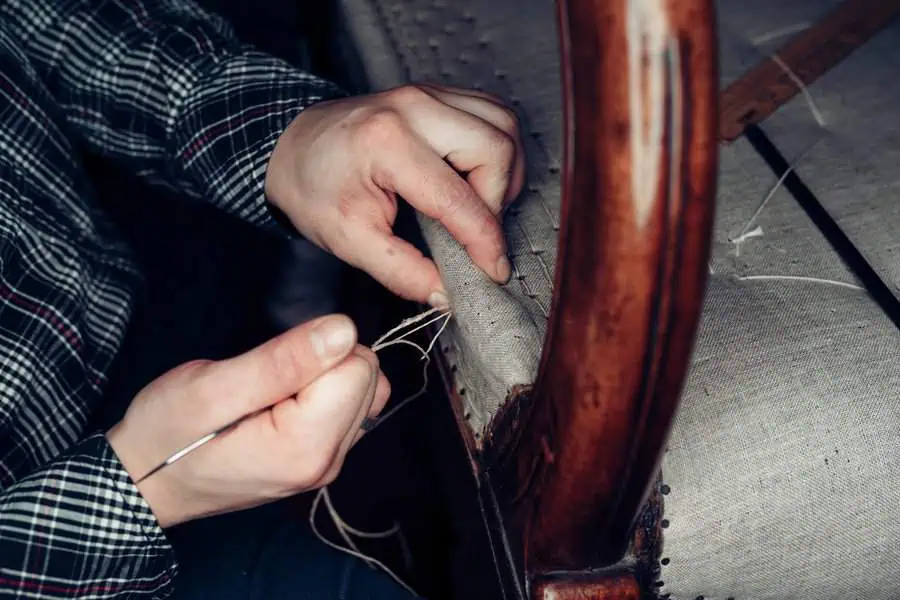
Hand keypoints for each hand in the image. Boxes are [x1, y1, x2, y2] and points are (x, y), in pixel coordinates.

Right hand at [106, 314, 389, 527]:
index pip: (357, 368)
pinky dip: (324, 394)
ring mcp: (329, 464)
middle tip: (264, 379)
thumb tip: (345, 330)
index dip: (315, 350)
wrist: (146, 481)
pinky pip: (349, 409)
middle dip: (322, 364)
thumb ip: (282, 360)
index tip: (268, 367)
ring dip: (323, 378)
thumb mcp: (212, 387)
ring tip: (271, 391)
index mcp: (307, 447)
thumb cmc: (167, 432)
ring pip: (362, 391)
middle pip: (365, 380)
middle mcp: (330, 462)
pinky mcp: (323, 458)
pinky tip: (283, 400)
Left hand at [265, 83, 525, 306]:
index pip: (458, 197)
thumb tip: (448, 295)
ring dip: (504, 170)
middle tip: (477, 232)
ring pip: (502, 124)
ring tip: (480, 204)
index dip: (485, 241)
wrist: (290, 147)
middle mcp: (414, 108)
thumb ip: (402, 272)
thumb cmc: (313, 190)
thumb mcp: (349, 241)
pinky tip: (476, 178)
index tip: (494, 271)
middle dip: (498, 199)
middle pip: (496, 148)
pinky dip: (495, 149)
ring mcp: (429, 94)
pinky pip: (491, 114)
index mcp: (387, 143)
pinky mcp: (437, 94)